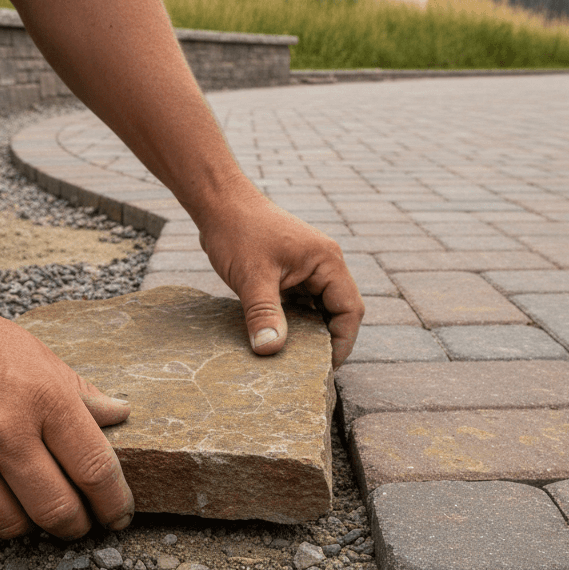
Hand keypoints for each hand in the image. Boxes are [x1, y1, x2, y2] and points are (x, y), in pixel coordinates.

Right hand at [0, 283, 132, 537]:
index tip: (119, 515)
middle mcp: (2, 432)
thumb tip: (120, 416)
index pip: (95, 470)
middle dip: (77, 526)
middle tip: (81, 522)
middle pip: (57, 511)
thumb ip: (80, 393)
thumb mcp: (37, 355)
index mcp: (43, 398)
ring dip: (31, 524)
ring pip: (12, 526)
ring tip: (35, 507)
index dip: (114, 502)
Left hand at [198, 183, 363, 366]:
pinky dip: (291, 320)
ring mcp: (307, 266)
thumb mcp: (252, 278)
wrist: (218, 202)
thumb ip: (264, 314)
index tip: (325, 368)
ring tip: (291, 356)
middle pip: (337, 311)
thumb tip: (269, 350)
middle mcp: (324, 263)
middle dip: (325, 339)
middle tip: (307, 367)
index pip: (350, 310)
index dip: (342, 342)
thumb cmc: (238, 231)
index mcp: (327, 261)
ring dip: (307, 331)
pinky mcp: (289, 270)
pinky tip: (276, 335)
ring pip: (318, 308)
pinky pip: (299, 302)